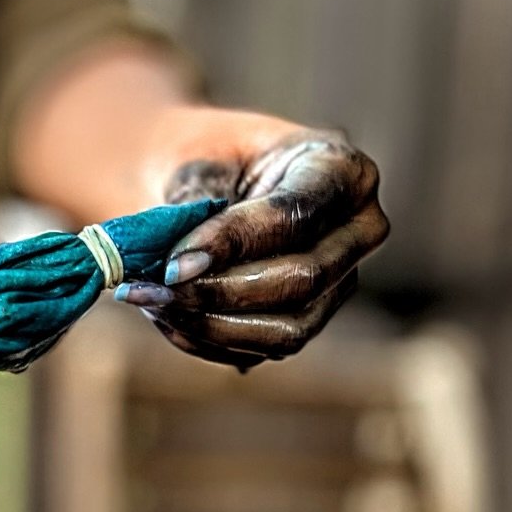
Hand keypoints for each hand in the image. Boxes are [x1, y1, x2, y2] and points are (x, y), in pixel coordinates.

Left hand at [115, 109, 389, 369]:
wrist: (202, 182)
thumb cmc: (205, 163)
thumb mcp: (198, 166)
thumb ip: (194, 214)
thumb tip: (177, 272)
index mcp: (342, 170)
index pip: (296, 214)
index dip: (232, 242)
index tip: (172, 261)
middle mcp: (359, 229)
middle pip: (303, 279)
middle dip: (219, 291)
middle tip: (156, 287)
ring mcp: (341, 281)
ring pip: (289, 329)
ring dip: (211, 324)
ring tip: (151, 303)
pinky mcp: (311, 319)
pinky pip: (264, 348)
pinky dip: (207, 338)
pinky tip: (166, 316)